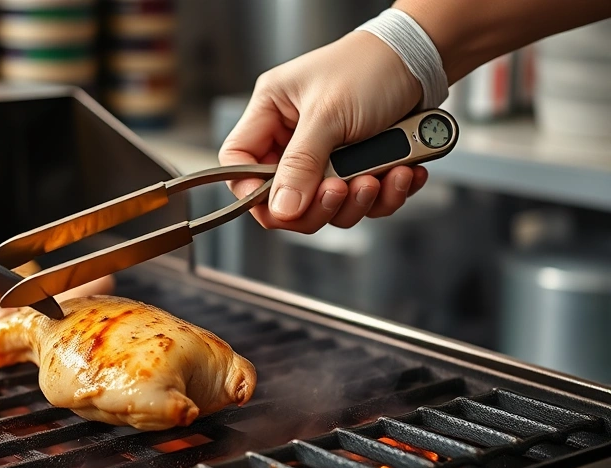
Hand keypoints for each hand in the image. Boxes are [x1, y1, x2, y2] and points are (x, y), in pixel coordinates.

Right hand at [219, 32, 429, 231]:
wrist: (424, 60)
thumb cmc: (370, 68)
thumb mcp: (329, 114)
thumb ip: (301, 164)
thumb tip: (281, 210)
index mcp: (271, 114)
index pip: (239, 166)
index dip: (252, 193)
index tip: (281, 206)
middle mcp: (294, 138)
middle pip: (285, 199)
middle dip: (317, 204)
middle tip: (341, 190)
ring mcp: (328, 157)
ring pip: (327, 207)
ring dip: (358, 202)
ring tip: (381, 176)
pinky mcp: (360, 169)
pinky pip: (364, 203)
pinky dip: (386, 195)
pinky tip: (402, 173)